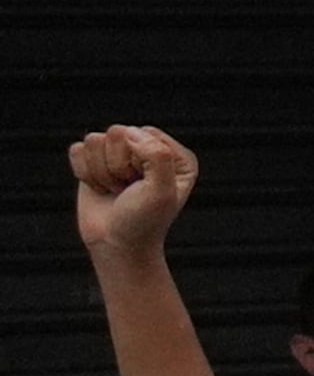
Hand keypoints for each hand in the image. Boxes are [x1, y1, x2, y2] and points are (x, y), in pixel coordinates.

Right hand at [68, 123, 198, 257]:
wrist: (117, 244)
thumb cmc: (144, 221)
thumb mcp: (161, 192)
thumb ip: (156, 156)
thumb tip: (129, 132)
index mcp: (174, 155)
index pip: (144, 133)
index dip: (138, 159)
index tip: (144, 184)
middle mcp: (148, 149)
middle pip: (117, 133)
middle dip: (117, 166)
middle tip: (128, 190)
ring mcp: (120, 153)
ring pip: (94, 140)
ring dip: (101, 171)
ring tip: (116, 190)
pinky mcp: (95, 160)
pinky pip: (77, 150)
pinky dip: (84, 173)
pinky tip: (100, 188)